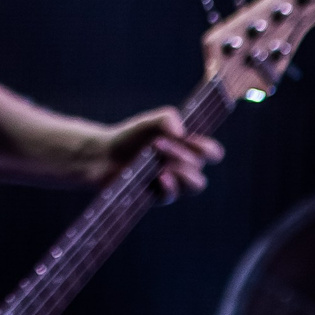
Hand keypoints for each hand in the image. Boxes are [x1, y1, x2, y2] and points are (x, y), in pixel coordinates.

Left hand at [95, 106, 223, 197]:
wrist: (103, 155)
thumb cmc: (129, 138)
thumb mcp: (148, 122)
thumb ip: (166, 118)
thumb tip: (181, 133)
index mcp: (186, 148)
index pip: (212, 152)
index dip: (209, 149)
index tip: (192, 141)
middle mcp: (184, 166)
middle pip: (199, 164)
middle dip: (180, 153)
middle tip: (156, 144)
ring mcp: (174, 183)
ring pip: (196, 183)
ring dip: (182, 171)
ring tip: (161, 164)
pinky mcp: (159, 196)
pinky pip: (173, 195)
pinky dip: (169, 185)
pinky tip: (160, 177)